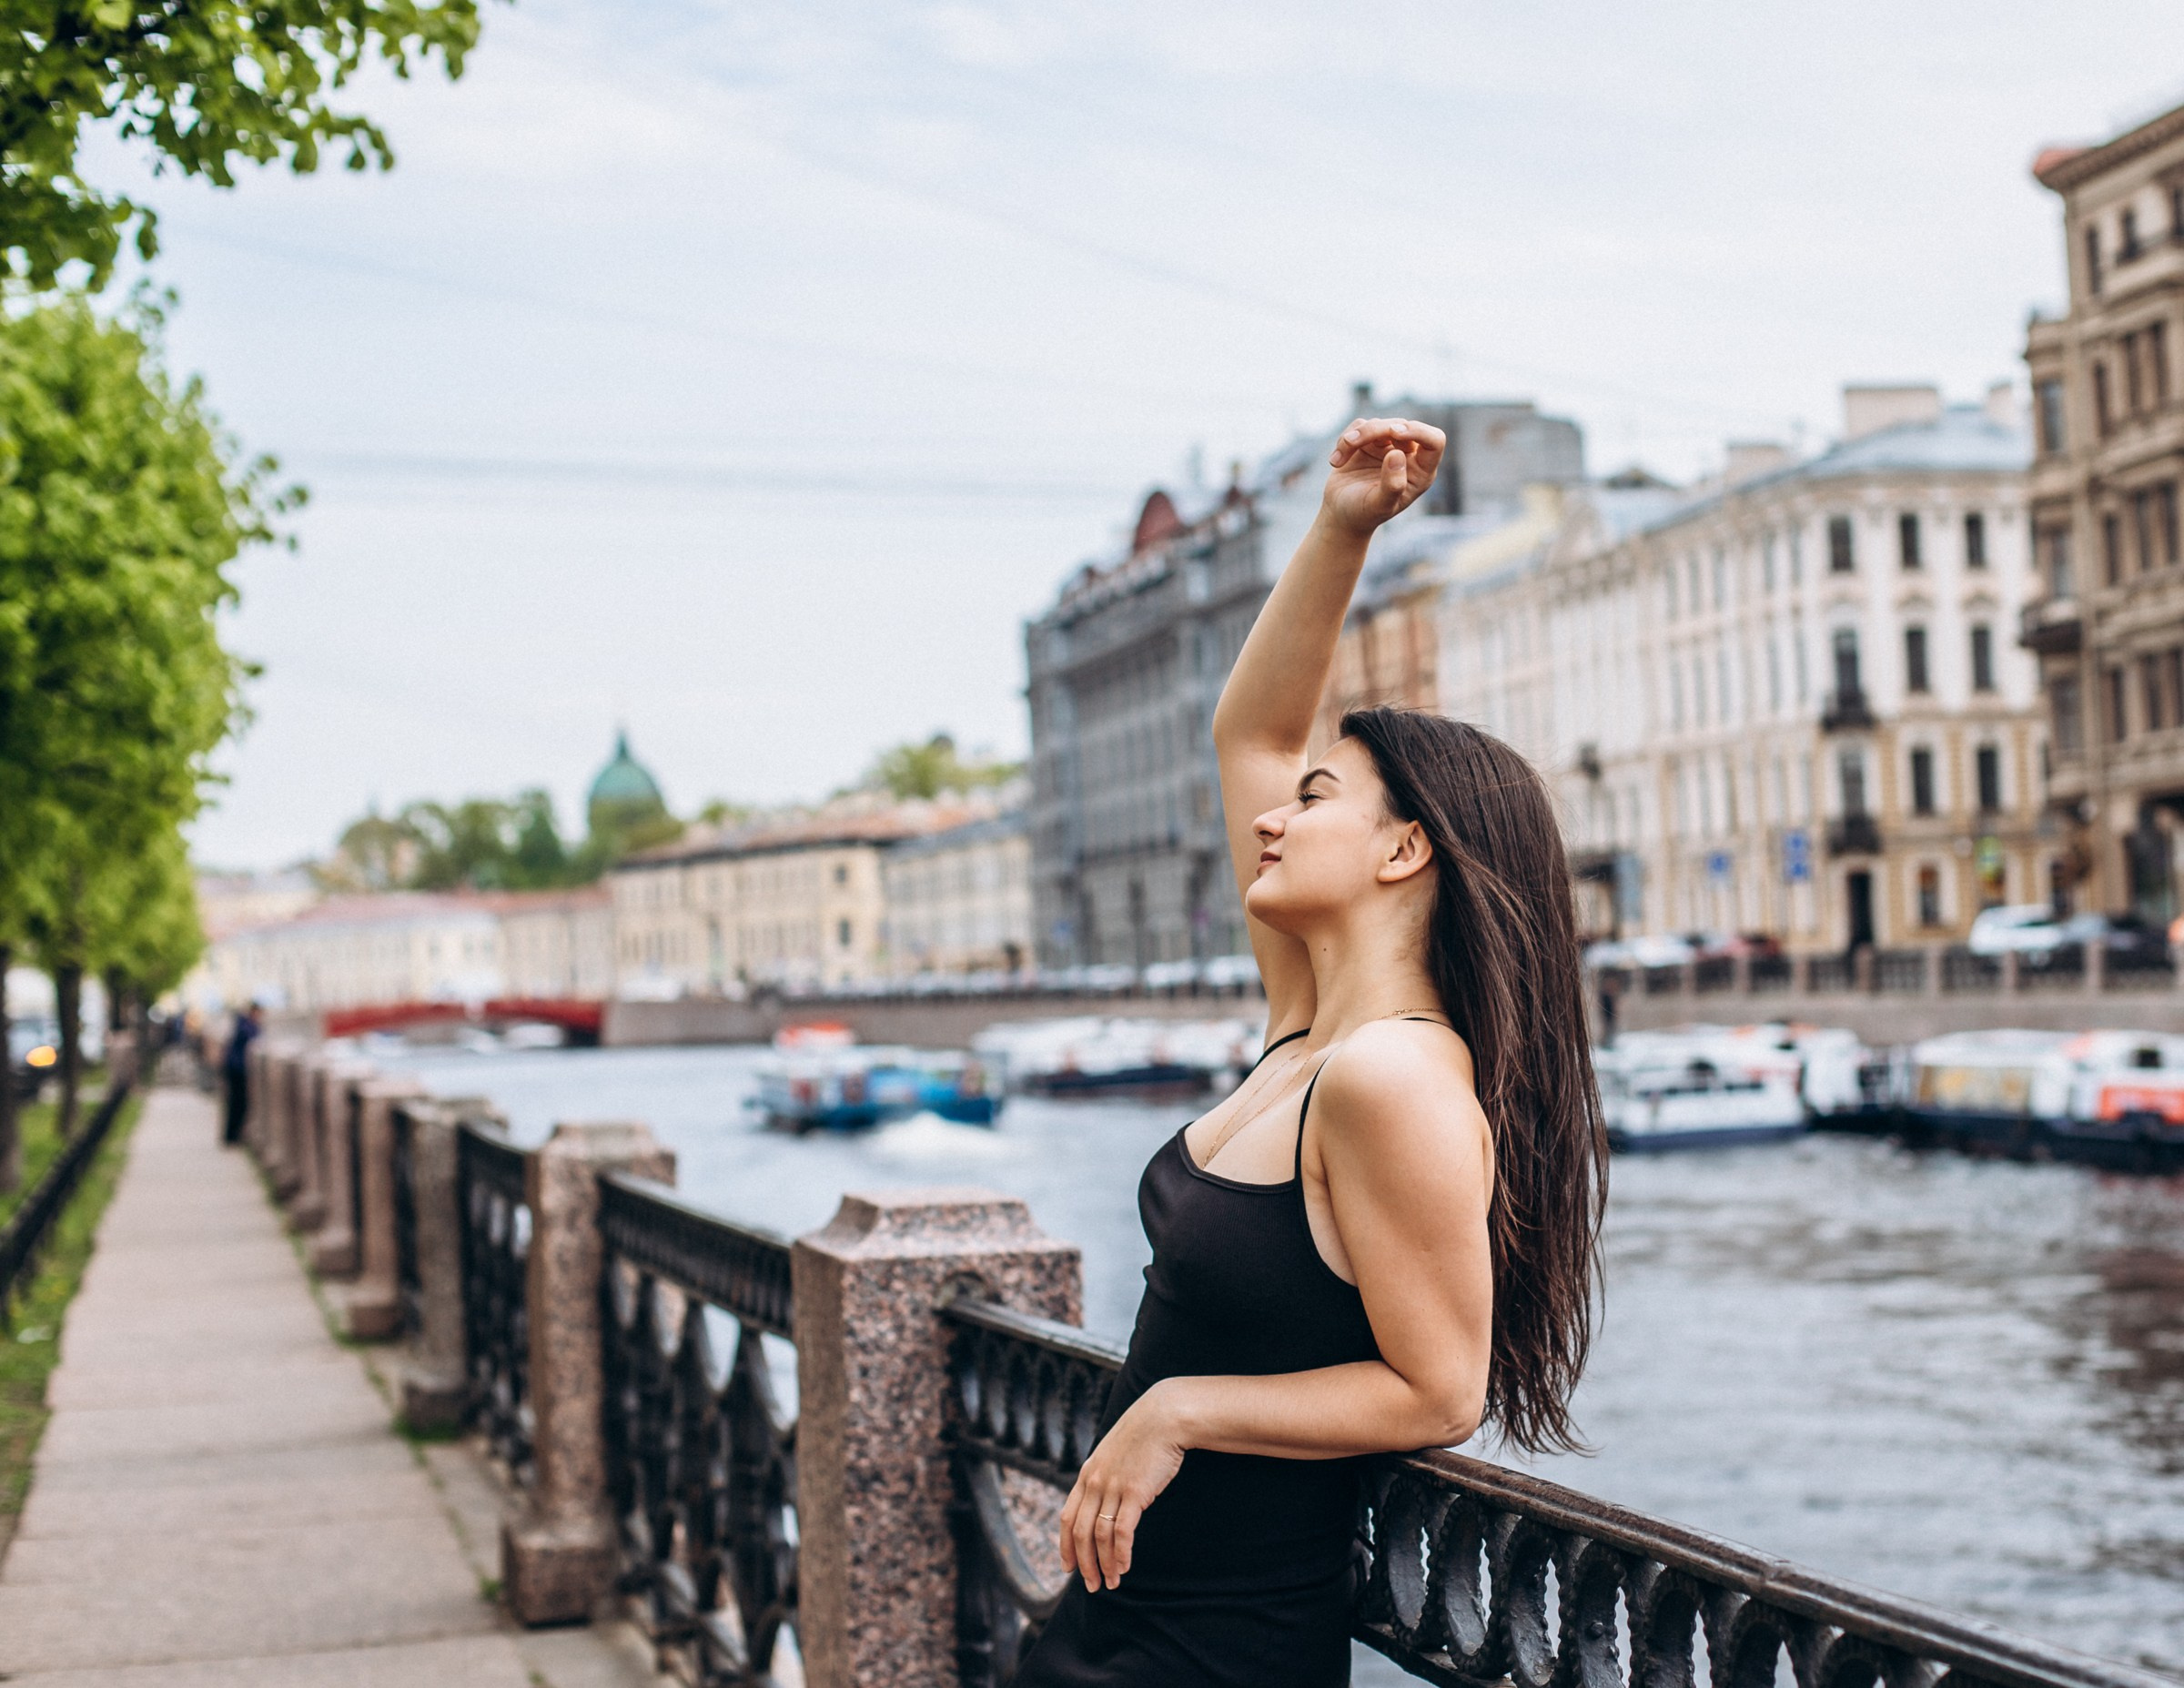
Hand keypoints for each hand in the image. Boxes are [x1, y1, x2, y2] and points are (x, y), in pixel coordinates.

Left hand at [1057, 1382, 1188, 1591]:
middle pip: (1080, 1532)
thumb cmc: (1145, 1436)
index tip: (1068, 1567)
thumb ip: (1106, 1476)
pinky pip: (1122, 1532)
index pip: (1067, 1517)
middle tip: (1091, 1585)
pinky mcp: (1135, 1493)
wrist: (1165, 1416)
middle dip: (1084, 1563)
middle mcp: (1095, 1482)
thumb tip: (1107, 1501)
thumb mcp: (1115, 1454)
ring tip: (1111, 1583)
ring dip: (1104, 1564)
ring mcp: (1113, 1487)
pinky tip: (1124, 1567)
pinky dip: (1121, 1554)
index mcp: (1087, 1474)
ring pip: (1100, 1536)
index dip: (1065, 1546)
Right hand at [1322, 417, 1445, 535]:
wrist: (1341, 515)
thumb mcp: (1379, 506)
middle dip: (1375, 431)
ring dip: (1355, 437)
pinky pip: (1360, 426)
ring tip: (1336, 462)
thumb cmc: (1364, 514)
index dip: (1419, 431)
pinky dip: (1344, 440)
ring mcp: (1389, 447)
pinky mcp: (1369, 442)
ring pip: (1378, 424)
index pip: (1434, 441)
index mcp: (1420, 472)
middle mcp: (1408, 456)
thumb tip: (1397, 454)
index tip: (1395, 432)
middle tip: (1351, 442)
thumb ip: (1392, 485)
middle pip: (1401, 426)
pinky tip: (1335, 461)